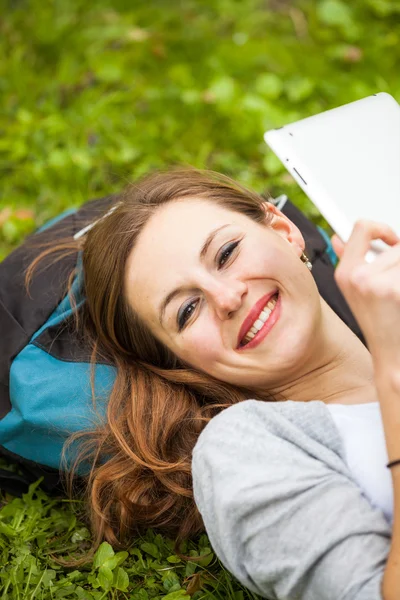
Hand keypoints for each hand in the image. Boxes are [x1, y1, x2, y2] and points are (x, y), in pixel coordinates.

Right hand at [331, 221, 399, 372]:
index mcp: (345, 273)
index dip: (382, 228)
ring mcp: (381, 285)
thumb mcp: (355, 292)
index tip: (393, 239)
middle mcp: (359, 277)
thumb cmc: (379, 326)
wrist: (393, 358)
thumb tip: (338, 238)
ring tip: (399, 296)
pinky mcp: (398, 292)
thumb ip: (347, 259)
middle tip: (398, 282)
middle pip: (397, 246)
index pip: (363, 227)